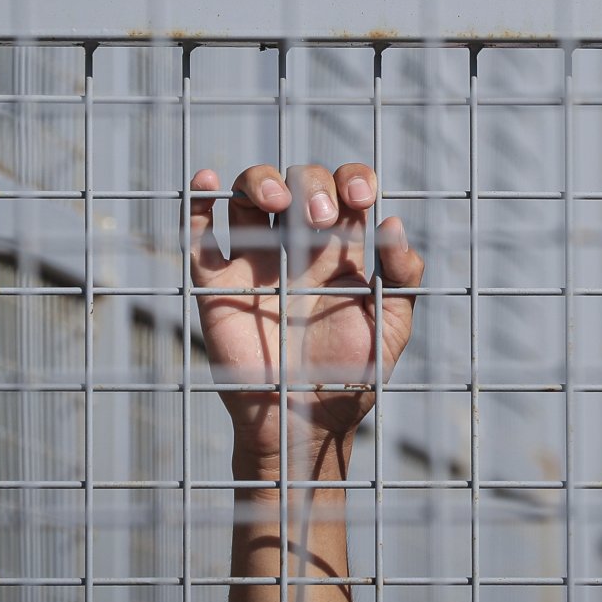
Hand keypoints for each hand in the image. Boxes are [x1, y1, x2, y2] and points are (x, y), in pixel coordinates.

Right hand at [188, 162, 424, 477]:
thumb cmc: (351, 376)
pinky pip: (199, 233)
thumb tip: (395, 224)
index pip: (345, 189)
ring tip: (277, 201)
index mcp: (341, 250)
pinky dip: (198, 201)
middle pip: (299, 181)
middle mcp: (297, 245)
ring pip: (248, 194)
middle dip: (312, 184)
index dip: (354, 177)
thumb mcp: (391, 327)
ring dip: (261, 180)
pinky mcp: (216, 283)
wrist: (304, 423)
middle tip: (321, 218)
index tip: (362, 197)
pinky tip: (207, 182)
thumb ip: (403, 278)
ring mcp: (255, 261)